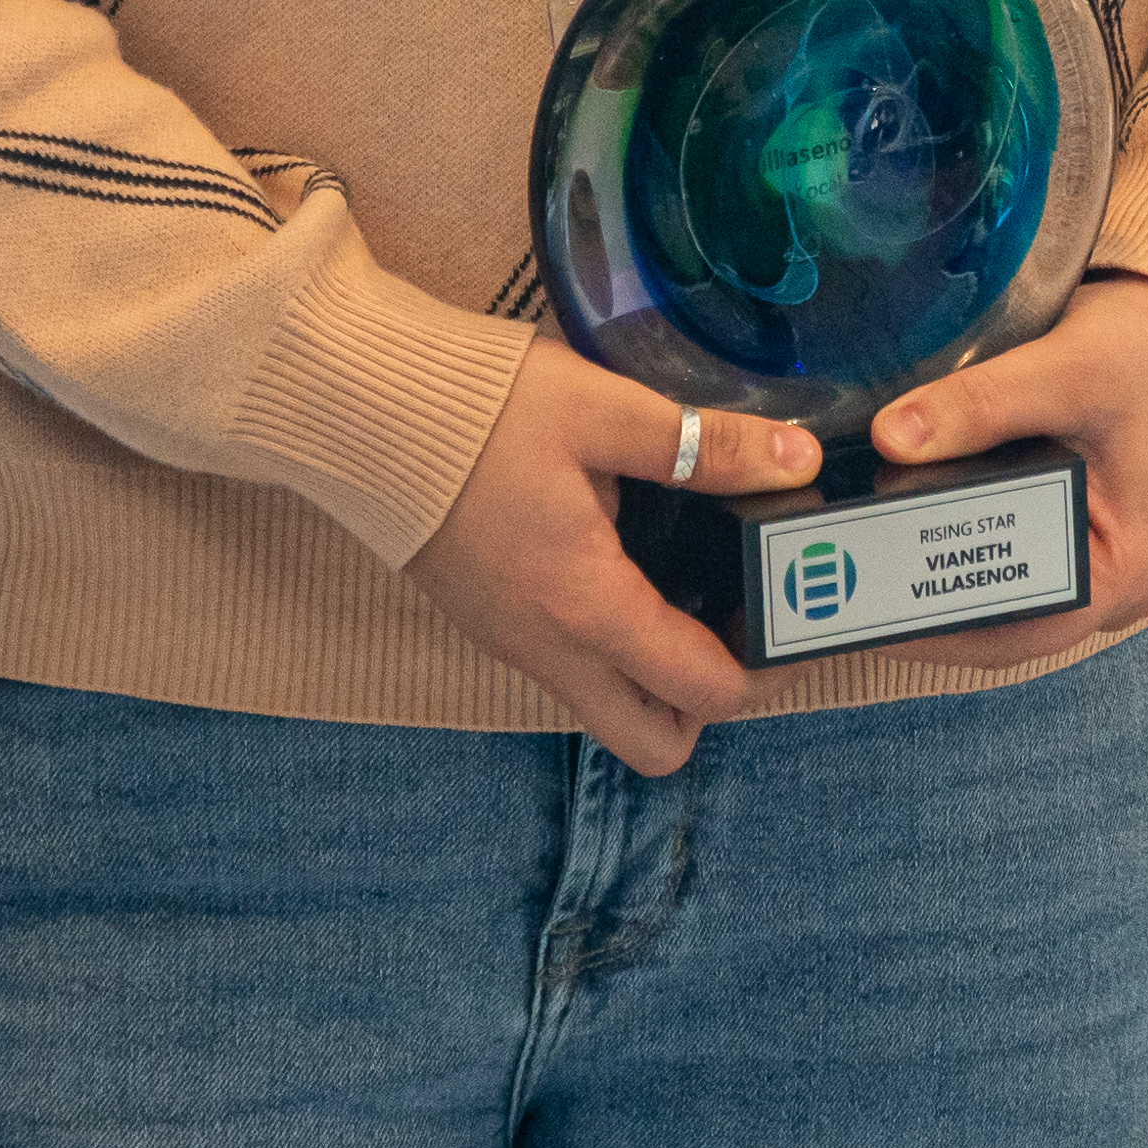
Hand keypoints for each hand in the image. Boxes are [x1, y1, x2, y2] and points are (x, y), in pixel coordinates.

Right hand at [404, 342, 819, 774]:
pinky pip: (570, 664)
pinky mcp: (489, 617)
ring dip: (663, 671)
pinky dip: (615, 640)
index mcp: (587, 608)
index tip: (800, 613)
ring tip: (694, 577)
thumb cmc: (470, 409)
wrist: (347, 406)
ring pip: (610, 705)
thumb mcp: (602, 412)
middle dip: (712, 700)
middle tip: (742, 618)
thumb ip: (706, 445)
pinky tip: (630, 554)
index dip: (772, 668)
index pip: (707, 692)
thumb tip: (797, 459)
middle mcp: (549, 649)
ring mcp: (512, 641)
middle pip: (654, 741)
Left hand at [853, 271, 1147, 683]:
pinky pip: (993, 574)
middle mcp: (1110, 593)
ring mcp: (1085, 577)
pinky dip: (942, 561)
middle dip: (916, 608)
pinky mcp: (1060, 550)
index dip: (937, 619)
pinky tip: (887, 536)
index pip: (1022, 622)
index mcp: (1130, 569)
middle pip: (997, 626)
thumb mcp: (1069, 368)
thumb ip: (983, 402)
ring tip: (846, 563)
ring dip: (923, 588)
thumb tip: (891, 437)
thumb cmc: (1141, 355)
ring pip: (990, 606)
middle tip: (834, 582)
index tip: (862, 598)